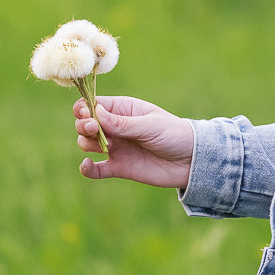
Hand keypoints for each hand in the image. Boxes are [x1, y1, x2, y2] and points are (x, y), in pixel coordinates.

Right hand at [72, 95, 194, 187]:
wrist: (191, 161)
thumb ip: (123, 123)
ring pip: (86, 143)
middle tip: (95, 129)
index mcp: (122, 109)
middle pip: (85, 123)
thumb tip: (95, 113)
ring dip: (87, 143)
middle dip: (84, 125)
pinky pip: (97, 169)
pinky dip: (87, 168)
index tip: (88, 114)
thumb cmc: (173, 134)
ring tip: (106, 146)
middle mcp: (114, 127)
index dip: (84, 108)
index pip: (93, 104)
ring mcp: (115, 147)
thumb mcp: (150, 125)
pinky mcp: (118, 167)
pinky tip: (87, 166)